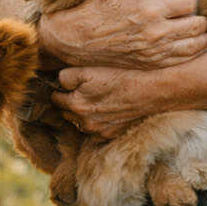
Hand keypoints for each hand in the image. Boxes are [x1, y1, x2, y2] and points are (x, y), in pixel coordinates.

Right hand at [38, 0, 206, 69]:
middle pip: (199, 24)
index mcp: (150, 9)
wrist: (76, 39)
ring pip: (196, 45)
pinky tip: (192, 45)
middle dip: (200, 17)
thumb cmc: (98, 10)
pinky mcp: (151, 65)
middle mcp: (156, 32)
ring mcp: (155, 52)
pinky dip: (193, 52)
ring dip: (202, 36)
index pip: (190, 1)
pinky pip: (183, 60)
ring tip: (200, 30)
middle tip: (195, 14)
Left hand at [52, 64, 177, 138]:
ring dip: (83, 113)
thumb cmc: (121, 77)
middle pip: (66, 112)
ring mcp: (97, 131)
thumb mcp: (89, 70)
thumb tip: (57, 82)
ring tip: (97, 100)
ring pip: (80, 123)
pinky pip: (95, 130)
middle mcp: (84, 122)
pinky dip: (97, 121)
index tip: (67, 84)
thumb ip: (66, 76)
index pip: (55, 98)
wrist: (150, 91)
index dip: (60, 89)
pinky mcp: (110, 135)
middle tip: (82, 90)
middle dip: (70, 102)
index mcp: (75, 104)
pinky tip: (107, 110)